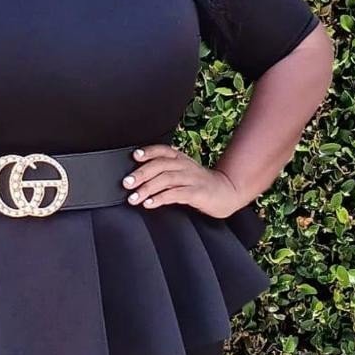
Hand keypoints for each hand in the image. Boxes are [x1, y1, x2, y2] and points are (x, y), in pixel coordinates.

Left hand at [122, 143, 241, 219]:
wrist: (227, 193)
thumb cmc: (199, 185)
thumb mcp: (182, 174)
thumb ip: (163, 173)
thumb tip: (137, 179)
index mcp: (181, 159)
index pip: (163, 151)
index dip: (149, 151)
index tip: (134, 156)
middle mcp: (186, 166)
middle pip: (161, 165)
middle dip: (141, 173)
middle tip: (127, 183)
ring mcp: (192, 179)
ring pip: (167, 179)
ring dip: (147, 188)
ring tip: (134, 197)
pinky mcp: (198, 193)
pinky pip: (177, 194)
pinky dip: (161, 198)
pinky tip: (150, 204)